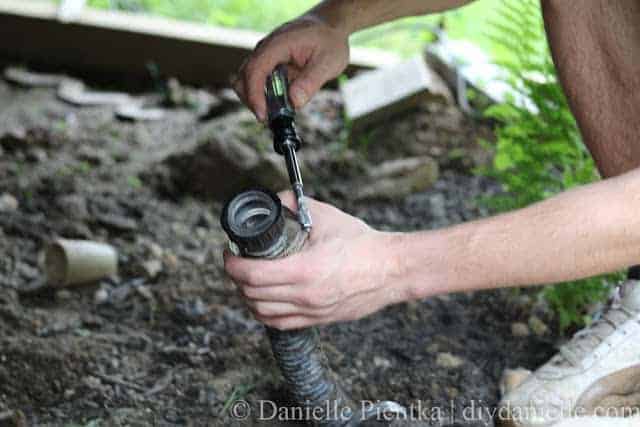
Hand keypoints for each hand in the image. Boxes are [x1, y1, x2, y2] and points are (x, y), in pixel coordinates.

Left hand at [223, 192, 409, 329]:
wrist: (392, 270)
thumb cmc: (362, 244)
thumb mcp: (327, 217)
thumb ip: (296, 205)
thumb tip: (275, 200)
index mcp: (305, 270)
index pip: (252, 275)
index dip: (233, 264)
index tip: (230, 253)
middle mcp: (305, 296)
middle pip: (252, 295)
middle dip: (237, 277)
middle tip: (237, 262)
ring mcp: (311, 311)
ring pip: (262, 312)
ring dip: (247, 297)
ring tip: (247, 280)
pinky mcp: (318, 320)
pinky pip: (281, 323)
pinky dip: (264, 312)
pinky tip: (263, 300)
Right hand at [232, 14, 349, 121]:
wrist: (328, 28)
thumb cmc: (329, 42)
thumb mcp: (329, 62)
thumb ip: (311, 81)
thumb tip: (294, 102)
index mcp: (278, 44)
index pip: (255, 70)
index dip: (255, 95)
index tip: (262, 115)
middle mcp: (265, 49)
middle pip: (243, 78)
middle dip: (252, 101)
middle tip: (271, 118)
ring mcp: (264, 57)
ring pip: (245, 82)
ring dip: (257, 100)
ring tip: (278, 112)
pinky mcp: (267, 65)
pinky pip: (257, 83)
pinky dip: (263, 96)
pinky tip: (281, 104)